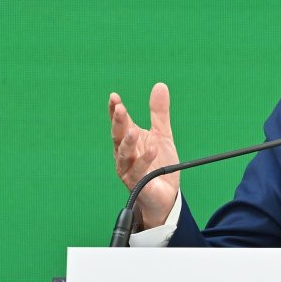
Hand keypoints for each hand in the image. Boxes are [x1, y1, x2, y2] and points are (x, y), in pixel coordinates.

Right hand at [108, 82, 179, 228]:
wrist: (166, 195)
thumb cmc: (160, 165)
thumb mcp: (162, 134)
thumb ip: (159, 113)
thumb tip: (160, 86)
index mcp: (128, 141)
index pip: (119, 123)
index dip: (115, 110)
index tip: (114, 97)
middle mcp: (124, 155)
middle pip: (118, 136)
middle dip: (118, 123)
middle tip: (120, 108)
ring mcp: (129, 170)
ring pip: (124, 155)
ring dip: (127, 142)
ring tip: (133, 130)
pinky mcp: (139, 183)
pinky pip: (140, 171)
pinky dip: (145, 160)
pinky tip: (152, 149)